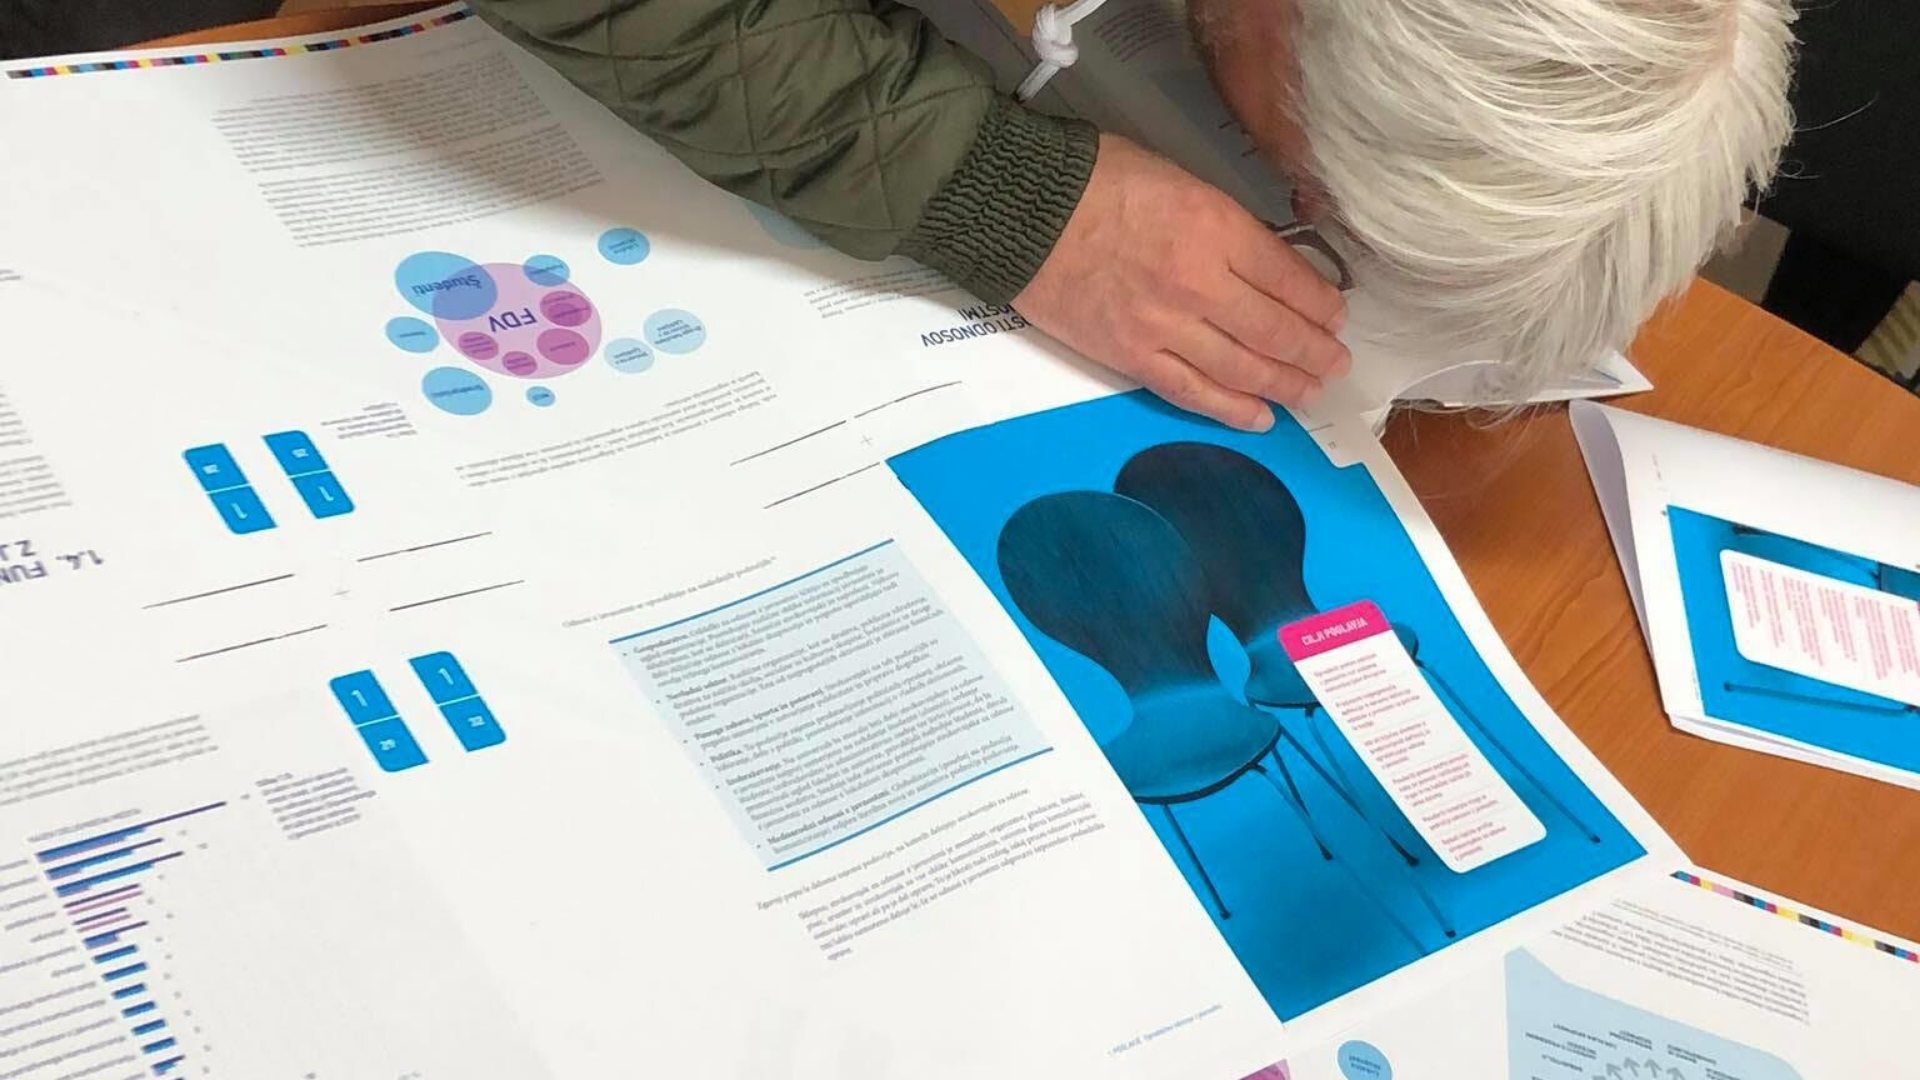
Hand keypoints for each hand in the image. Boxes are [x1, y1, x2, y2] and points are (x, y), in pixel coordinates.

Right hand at [1014, 134, 1349, 431]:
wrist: (1024, 213)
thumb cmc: (1097, 182)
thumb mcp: (1181, 179)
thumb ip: (1225, 225)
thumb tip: (1262, 263)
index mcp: (1216, 229)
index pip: (1289, 279)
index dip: (1321, 304)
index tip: (1335, 316)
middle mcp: (1200, 284)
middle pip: (1275, 331)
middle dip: (1314, 352)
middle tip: (1334, 364)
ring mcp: (1165, 326)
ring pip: (1243, 369)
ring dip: (1285, 386)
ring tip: (1310, 394)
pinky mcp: (1132, 356)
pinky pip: (1192, 391)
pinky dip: (1231, 409)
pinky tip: (1260, 417)